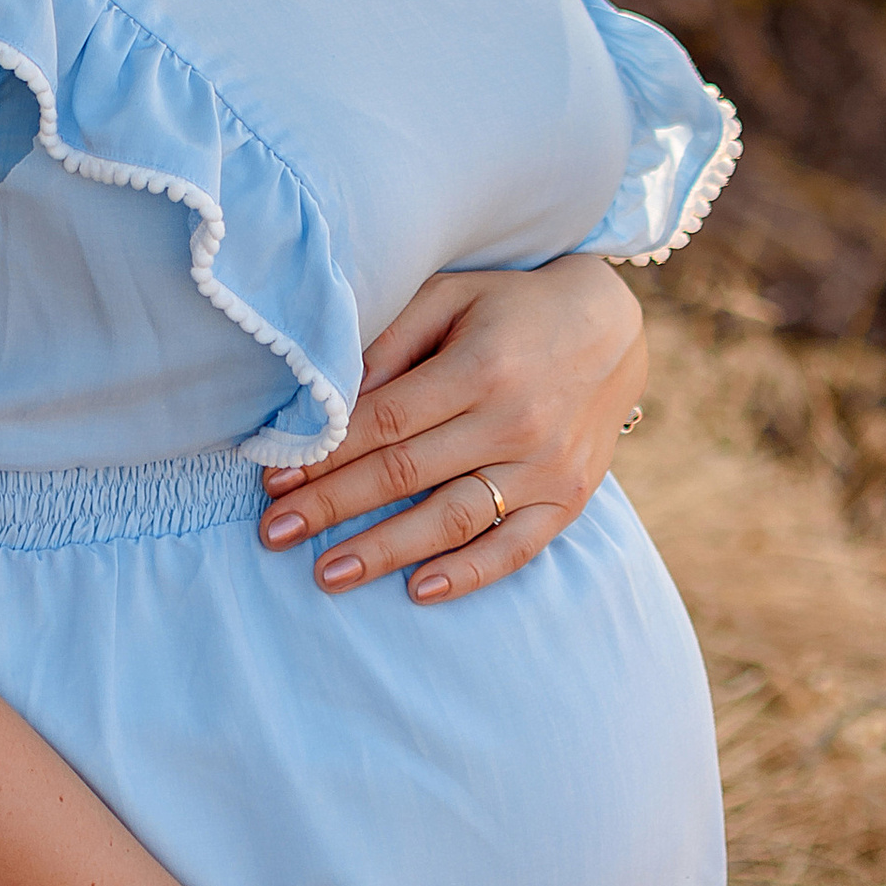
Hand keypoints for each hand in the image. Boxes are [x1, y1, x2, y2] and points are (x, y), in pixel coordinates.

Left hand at [259, 253, 644, 606]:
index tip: (274, 480)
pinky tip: (418, 590)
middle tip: (273, 534)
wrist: (612, 328)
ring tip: (327, 573)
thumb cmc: (512, 307)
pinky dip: (468, 574)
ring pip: (453, 519)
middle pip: (406, 474)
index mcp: (480, 367)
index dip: (324, 455)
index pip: (383, 422)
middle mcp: (515, 421)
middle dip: (332, 506)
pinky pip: (516, 548)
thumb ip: (392, 340)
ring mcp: (547, 467)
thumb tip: (334, 398)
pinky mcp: (570, 499)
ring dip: (386, 551)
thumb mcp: (450, 295)